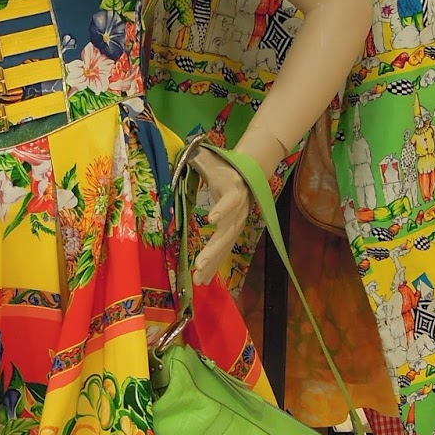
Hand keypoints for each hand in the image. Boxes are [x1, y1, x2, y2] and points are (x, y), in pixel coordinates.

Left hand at [190, 146, 251, 285]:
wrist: (246, 173)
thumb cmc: (224, 165)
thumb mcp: (211, 158)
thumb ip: (200, 158)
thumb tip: (188, 155)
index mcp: (234, 189)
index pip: (230, 200)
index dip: (223, 208)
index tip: (211, 218)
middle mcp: (238, 210)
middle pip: (227, 232)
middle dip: (214, 249)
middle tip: (199, 264)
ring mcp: (237, 223)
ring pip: (225, 246)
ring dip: (213, 264)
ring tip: (198, 279)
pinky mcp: (232, 232)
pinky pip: (223, 250)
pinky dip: (213, 265)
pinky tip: (202, 280)